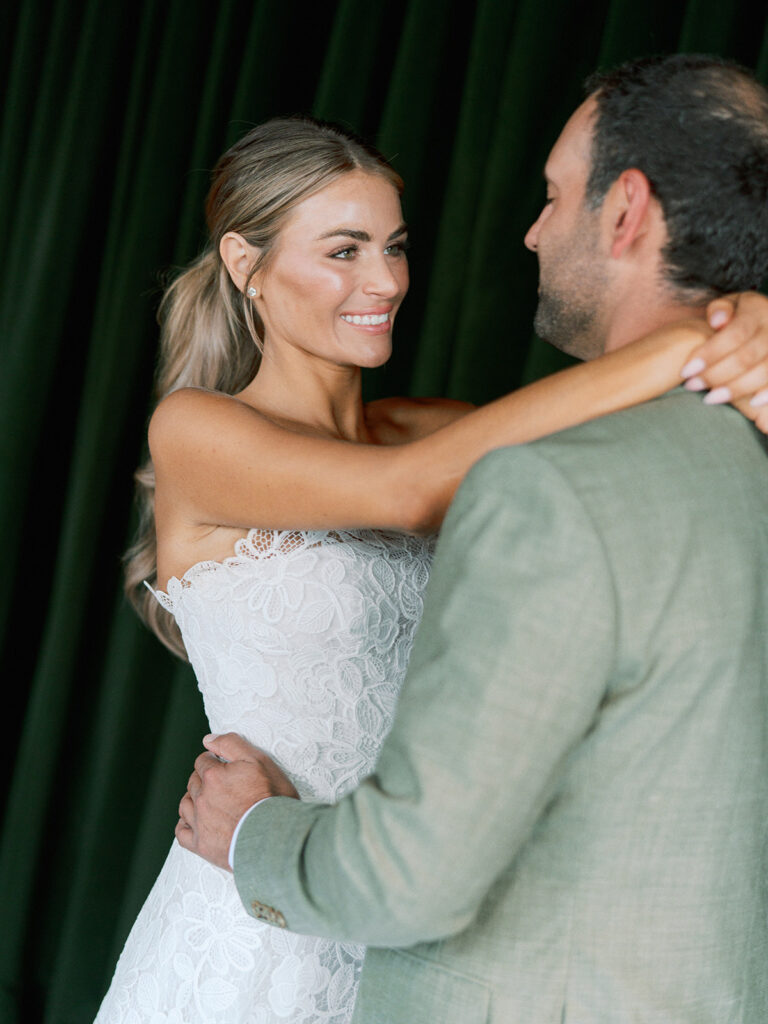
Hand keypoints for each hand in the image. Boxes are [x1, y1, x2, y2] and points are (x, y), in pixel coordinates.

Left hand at [175, 732, 298, 870]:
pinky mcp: (201, 845)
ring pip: (185, 804)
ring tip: (206, 800)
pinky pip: (181, 832)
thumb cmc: (271, 798)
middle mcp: (202, 798)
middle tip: (220, 783)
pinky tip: (194, 821)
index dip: (212, 761)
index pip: (203, 761)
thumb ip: (231, 744)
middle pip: (194, 782)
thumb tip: (207, 739)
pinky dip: (185, 824)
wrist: (276, 838)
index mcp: (213, 776)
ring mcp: (200, 823)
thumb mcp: (259, 761)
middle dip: (203, 778)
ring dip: (192, 799)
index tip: (222, 765)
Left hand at [680, 292, 767, 432]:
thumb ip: (720, 309)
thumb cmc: (739, 315)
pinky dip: (767, 393)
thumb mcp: (729, 304)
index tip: (686, 371)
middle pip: (746, 357)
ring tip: (710, 398)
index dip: (710, 354)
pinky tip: (750, 404)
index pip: (734, 335)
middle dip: (715, 375)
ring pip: (763, 372)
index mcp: (758, 310)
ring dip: (735, 389)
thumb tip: (717, 321)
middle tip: (692, 386)